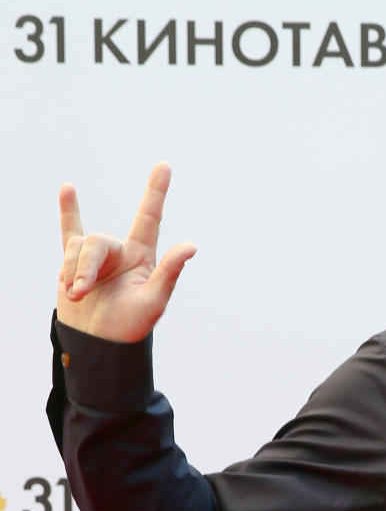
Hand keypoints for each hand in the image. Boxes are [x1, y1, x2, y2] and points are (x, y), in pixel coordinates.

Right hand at [57, 162, 196, 342]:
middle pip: (97, 241)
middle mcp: (120, 252)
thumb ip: (169, 272)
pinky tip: (68, 189)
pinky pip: (69, 232)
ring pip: (76, 247)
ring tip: (75, 296)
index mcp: (142, 257)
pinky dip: (69, 211)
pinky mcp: (73, 265)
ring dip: (72, 272)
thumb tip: (192, 246)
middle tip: (81, 294)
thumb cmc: (131, 326)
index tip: (164, 165)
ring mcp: (96, 258)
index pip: (149, 217)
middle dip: (84, 267)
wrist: (99, 344)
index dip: (156, 191)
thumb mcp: (154, 301)